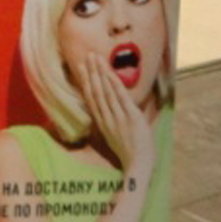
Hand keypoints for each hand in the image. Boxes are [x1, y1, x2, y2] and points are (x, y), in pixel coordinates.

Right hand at [71, 49, 154, 178]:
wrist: (138, 166)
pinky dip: (114, 85)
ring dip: (101, 73)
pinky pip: (121, 98)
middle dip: (92, 72)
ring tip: (96, 58)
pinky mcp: (130, 118)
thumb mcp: (114, 137)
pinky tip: (110, 74)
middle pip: (96, 91)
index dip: (86, 81)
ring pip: (106, 92)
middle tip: (88, 55)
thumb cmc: (129, 153)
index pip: (91, 98)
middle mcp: (107, 118)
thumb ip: (111, 122)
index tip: (82, 68)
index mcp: (102, 123)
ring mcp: (118, 118)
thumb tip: (110, 111)